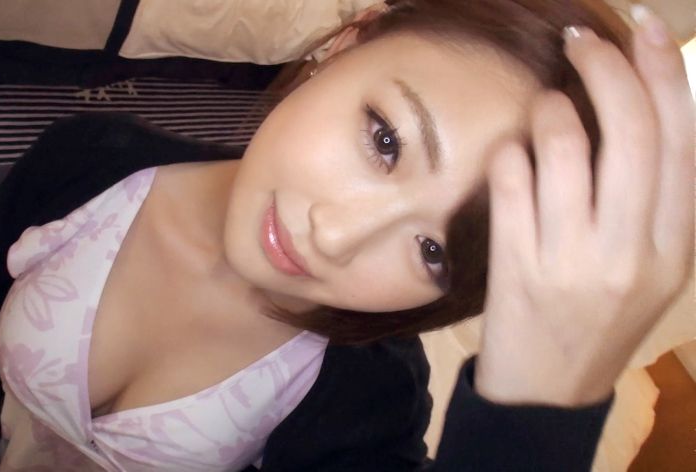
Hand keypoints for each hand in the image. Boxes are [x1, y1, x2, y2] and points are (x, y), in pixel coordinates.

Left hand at [474, 10, 693, 406]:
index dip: (662, 74)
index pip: (678, 141)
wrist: (549, 391)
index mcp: (675, 247)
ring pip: (566, 149)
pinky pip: (512, 183)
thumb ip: (654, 201)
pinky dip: (510, 152)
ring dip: (548, 108)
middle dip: (605, 69)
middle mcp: (631, 251)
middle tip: (579, 39)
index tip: (642, 28)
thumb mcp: (651, 268)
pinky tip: (511, 153)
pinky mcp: (518, 270)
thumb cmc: (600, 318)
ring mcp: (572, 261)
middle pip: (631, 134)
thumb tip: (641, 108)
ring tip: (542, 106)